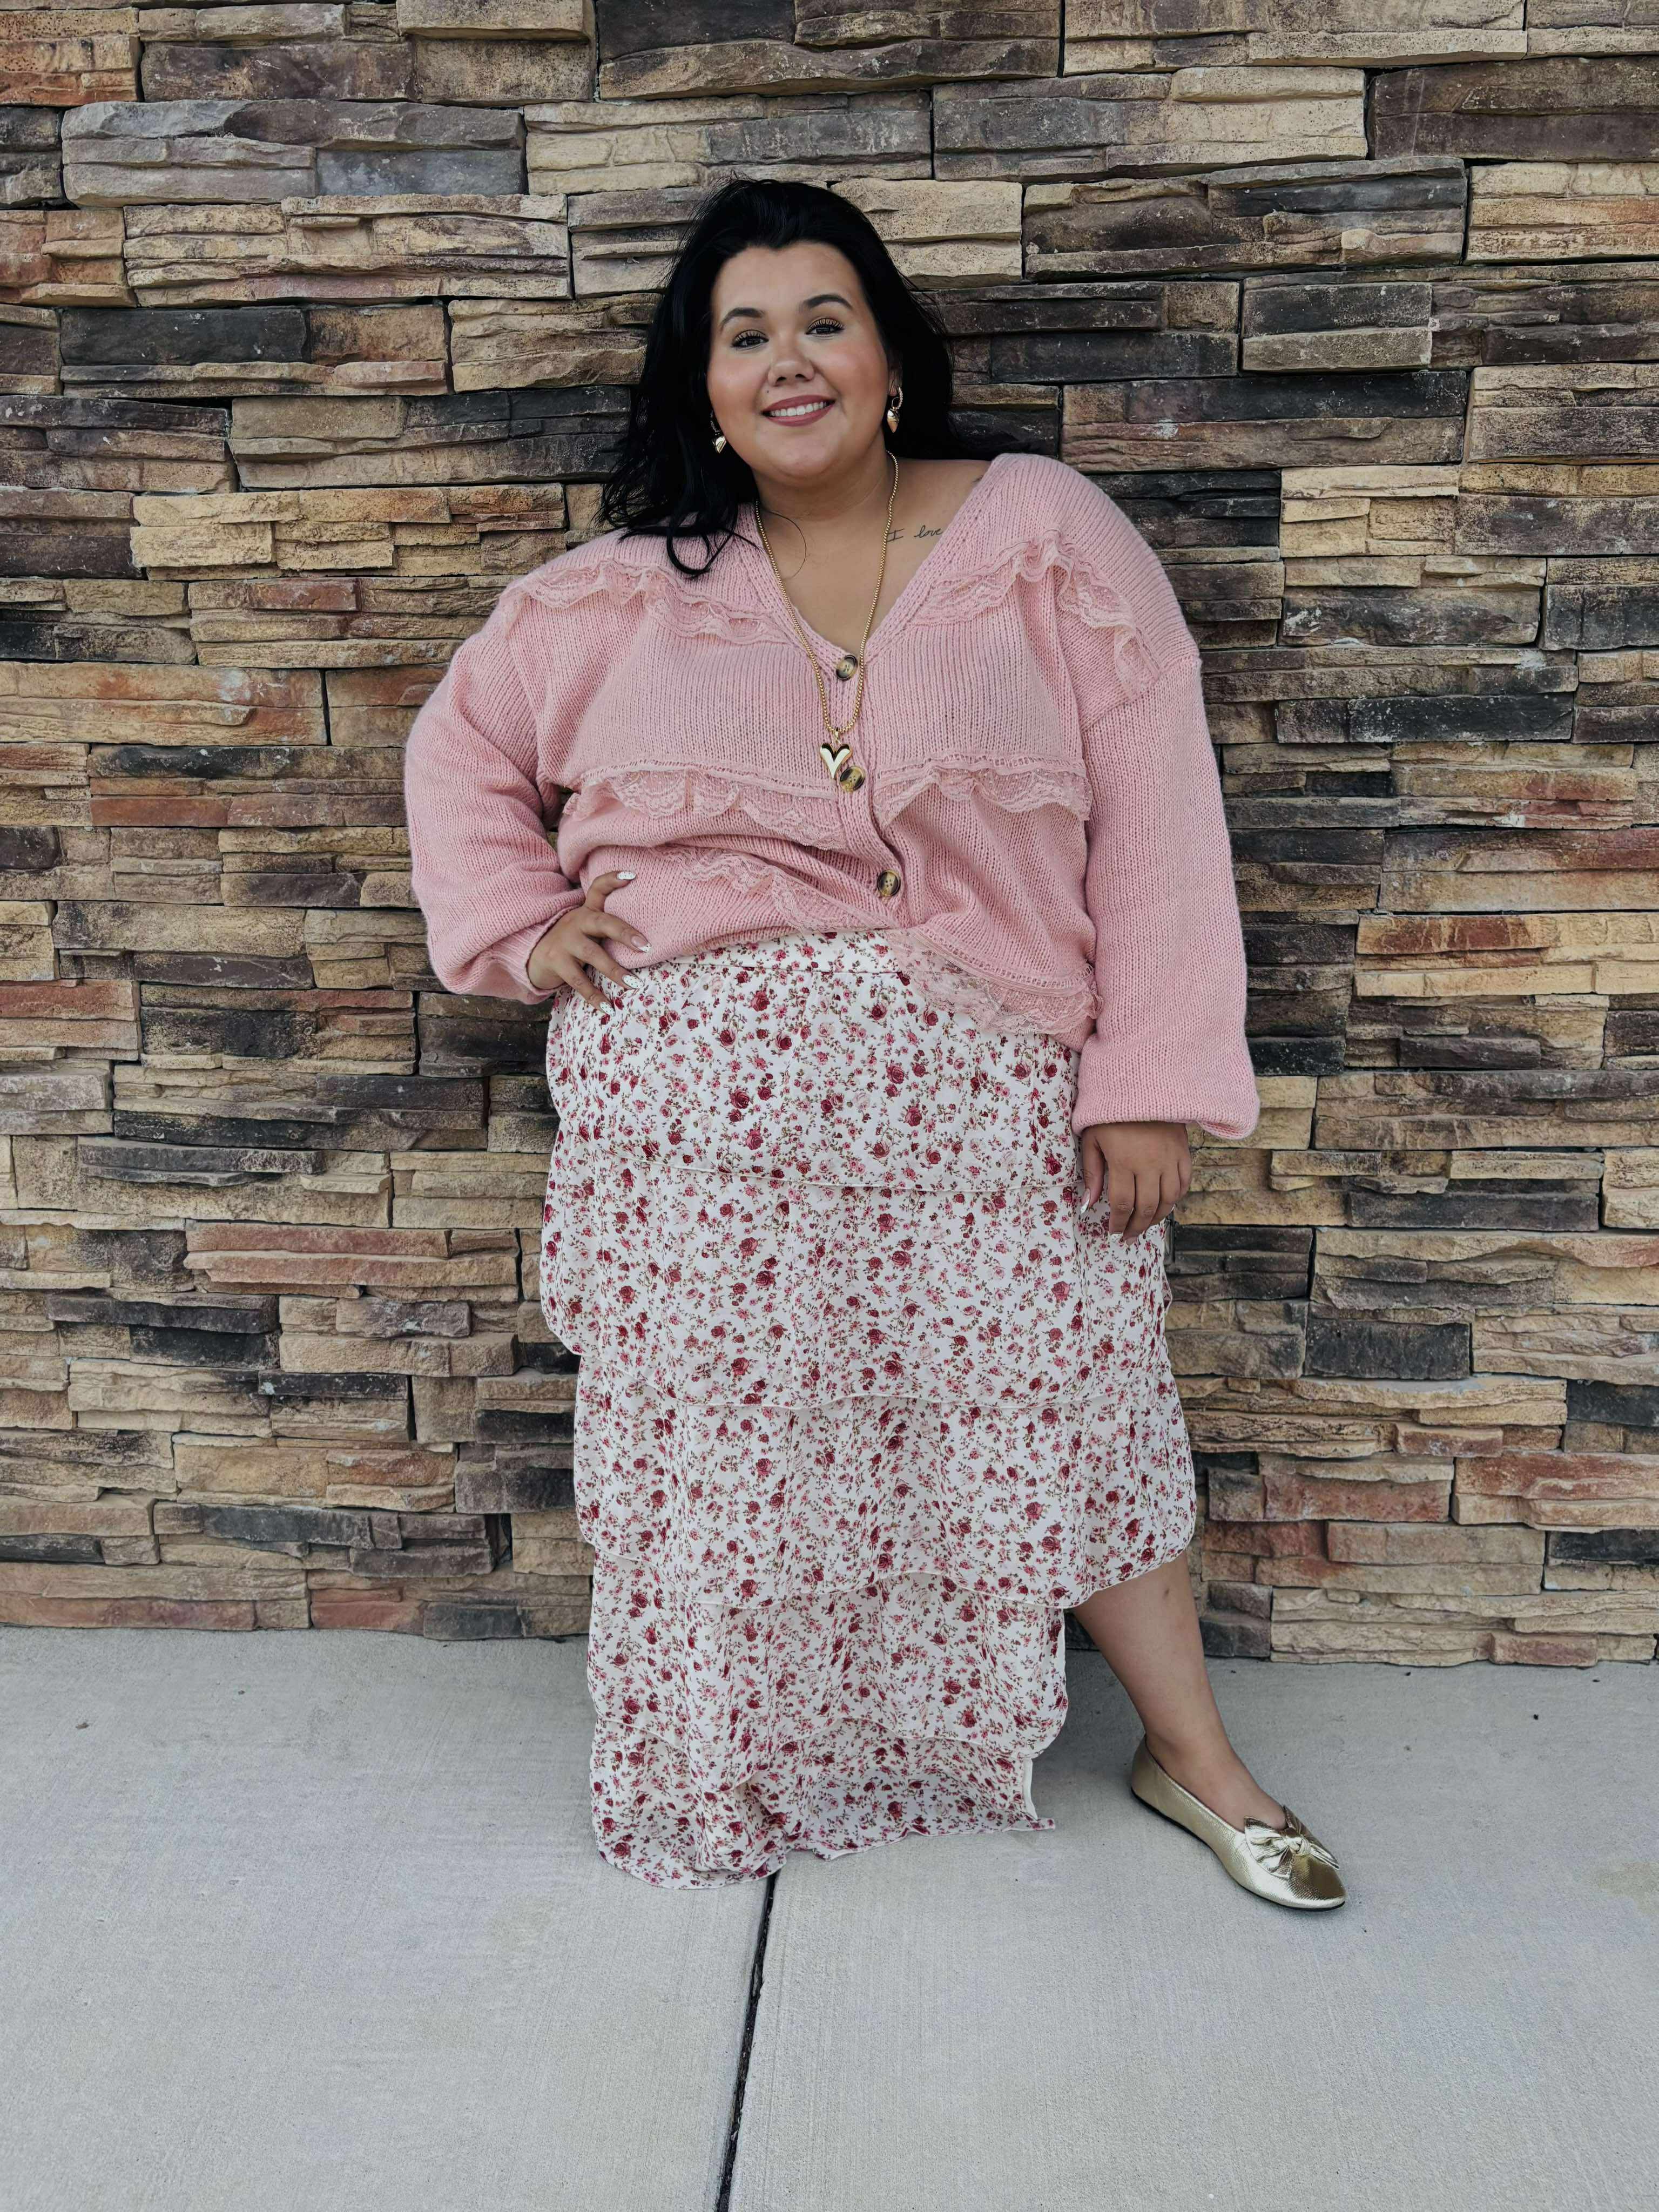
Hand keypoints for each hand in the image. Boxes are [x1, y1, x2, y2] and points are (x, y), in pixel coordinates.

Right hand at [526, 870, 647, 1004]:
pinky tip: (609, 1009)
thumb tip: (647, 938)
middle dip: (625, 933)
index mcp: (587, 912)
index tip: (632, 876)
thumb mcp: (587, 928)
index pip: (598, 889)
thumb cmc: (573, 942)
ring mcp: (565, 942)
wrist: (534, 956)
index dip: (612, 880)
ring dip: (615, 971)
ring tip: (635, 985)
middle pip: (602, 922)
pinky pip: (579, 981)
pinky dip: (595, 996)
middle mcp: (576, 922)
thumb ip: (609, 924)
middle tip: (646, 947)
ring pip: (592, 955)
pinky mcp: (556, 962)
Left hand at [1077, 1119, 1189, 1239]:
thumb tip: (1087, 1205)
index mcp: (1123, 1161)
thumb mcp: (1092, 1140)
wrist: (1140, 1083)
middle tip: (1128, 1237)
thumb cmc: (1109, 1112)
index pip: (1122, 1204)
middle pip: (1146, 1208)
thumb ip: (1092, 1173)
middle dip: (1136, 1227)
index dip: (1117, 1223)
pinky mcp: (1183, 1152)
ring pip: (1168, 1200)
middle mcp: (1150, 1164)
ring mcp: (1170, 1159)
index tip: (1112, 1233)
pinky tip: (1164, 1205)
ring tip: (1145, 1225)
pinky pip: (1184, 1184)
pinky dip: (1175, 1199)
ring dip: (1156, 1218)